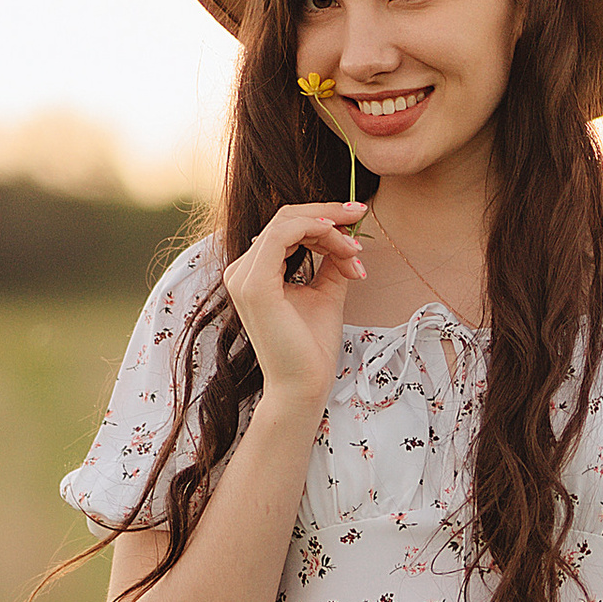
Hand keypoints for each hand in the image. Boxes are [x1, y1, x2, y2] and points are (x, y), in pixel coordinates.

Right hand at [222, 197, 369, 412]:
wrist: (305, 386)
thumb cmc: (312, 348)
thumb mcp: (325, 294)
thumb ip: (330, 264)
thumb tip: (346, 239)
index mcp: (255, 273)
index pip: (286, 227)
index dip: (322, 219)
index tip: (357, 220)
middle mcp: (242, 271)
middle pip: (285, 218)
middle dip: (328, 215)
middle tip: (360, 215)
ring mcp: (244, 277)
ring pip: (287, 222)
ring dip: (329, 229)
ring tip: (355, 250)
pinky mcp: (254, 285)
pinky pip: (283, 235)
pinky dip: (316, 231)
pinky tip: (341, 242)